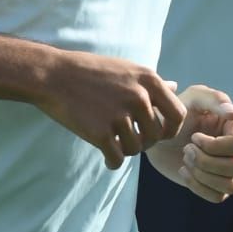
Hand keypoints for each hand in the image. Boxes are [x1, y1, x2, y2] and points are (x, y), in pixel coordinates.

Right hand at [33, 53, 187, 168]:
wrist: (54, 75)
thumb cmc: (91, 71)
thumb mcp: (127, 69)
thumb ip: (153, 83)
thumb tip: (176, 87)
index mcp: (149, 80)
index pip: (178, 114)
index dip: (171, 129)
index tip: (160, 133)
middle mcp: (139, 97)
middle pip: (156, 136)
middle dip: (146, 142)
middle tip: (131, 140)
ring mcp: (120, 115)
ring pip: (136, 149)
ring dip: (127, 151)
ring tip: (115, 144)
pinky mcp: (100, 132)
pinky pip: (117, 158)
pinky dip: (113, 162)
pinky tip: (107, 157)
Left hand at [146, 85, 232, 202]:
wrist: (161, 134)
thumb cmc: (180, 111)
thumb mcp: (194, 98)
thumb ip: (214, 99)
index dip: (213, 146)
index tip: (194, 137)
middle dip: (205, 161)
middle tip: (186, 149)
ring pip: (230, 185)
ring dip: (202, 175)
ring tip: (186, 160)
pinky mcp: (223, 185)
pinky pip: (219, 196)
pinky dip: (198, 187)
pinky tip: (185, 172)